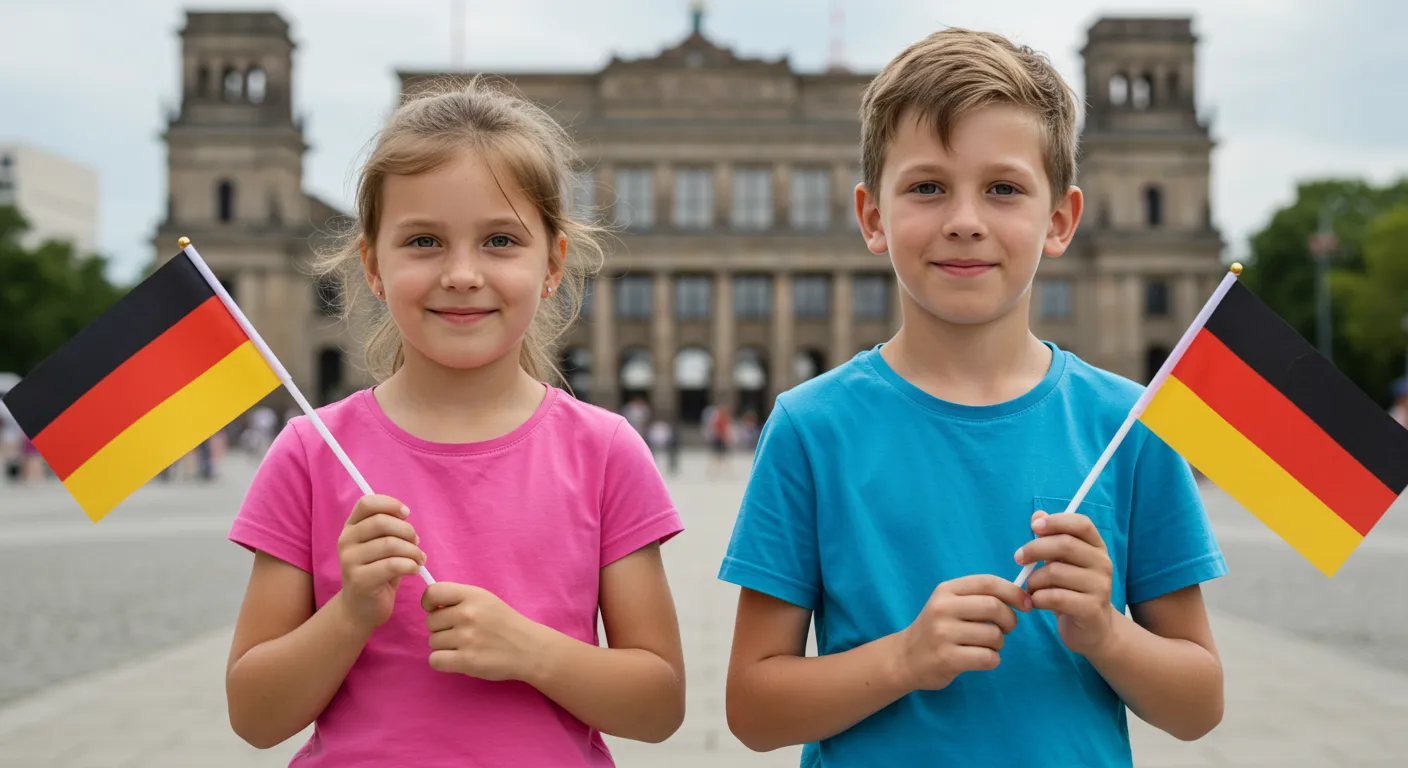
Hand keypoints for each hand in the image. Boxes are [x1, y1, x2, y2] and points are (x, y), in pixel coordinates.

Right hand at [336, 495, 424, 632]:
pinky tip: (415, 570)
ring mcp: (349, 561)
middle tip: (417, 544)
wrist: (361, 609)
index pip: (367, 503)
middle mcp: (345, 541)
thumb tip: (404, 516)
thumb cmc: (378, 572)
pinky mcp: (359, 580)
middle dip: (407, 531)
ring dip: (413, 551)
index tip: (406, 514)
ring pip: (390, 544)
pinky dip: (411, 565)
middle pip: (381, 522)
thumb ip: (389, 529)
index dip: (390, 504)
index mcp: (351, 528)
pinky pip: (393, 565)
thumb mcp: (381, 546)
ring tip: (419, 559)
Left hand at [422, 583, 546, 681]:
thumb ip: (459, 599)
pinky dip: (443, 661)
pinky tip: (458, 659)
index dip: (429, 603)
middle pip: (430, 621)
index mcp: (472, 596)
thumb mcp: (485, 600)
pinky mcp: (466, 661)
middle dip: (441, 628)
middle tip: (460, 632)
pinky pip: (435, 660)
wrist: (529, 649)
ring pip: (432, 642)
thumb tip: (430, 606)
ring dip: (444, 646)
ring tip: (465, 646)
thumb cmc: (504, 624)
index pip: (433, 592)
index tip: (436, 610)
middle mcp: (468, 614)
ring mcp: (467, 638)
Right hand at [895, 575, 1031, 690]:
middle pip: (994, 607)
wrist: (906, 657)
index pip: (988, 583)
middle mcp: (942, 608)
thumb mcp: (950, 603)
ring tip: (986, 645)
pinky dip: (992, 660)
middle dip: (1010, 620)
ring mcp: (943, 634)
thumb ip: (979, 597)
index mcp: (946, 590)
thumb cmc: (938, 628)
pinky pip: (988, 658)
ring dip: (999, 643)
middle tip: (1006, 629)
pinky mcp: (947, 658)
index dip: (1013, 592)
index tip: (1026, 603)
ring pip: (994, 635)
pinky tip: (981, 659)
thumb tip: (1022, 597)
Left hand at [1016, 510, 1115, 657]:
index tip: (1034, 527)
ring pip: (1055, 572)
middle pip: (1065, 544)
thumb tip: (1037, 515)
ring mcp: (1100, 587)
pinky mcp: (1091, 609)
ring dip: (1033, 580)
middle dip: (1034, 549)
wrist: (1093, 630)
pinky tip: (1035, 602)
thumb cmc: (1071, 590)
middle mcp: (1103, 564)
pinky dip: (1038, 598)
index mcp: (1096, 547)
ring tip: (1030, 588)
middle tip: (1018, 559)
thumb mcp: (1061, 563)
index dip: (1056, 521)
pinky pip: (1055, 597)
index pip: (1081, 524)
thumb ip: (1050, 539)